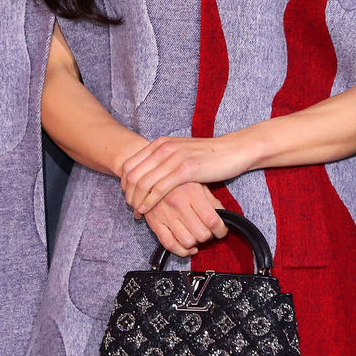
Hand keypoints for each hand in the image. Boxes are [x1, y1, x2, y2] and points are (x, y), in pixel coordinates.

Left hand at [120, 134, 250, 214]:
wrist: (232, 151)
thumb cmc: (207, 155)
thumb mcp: (180, 152)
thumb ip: (163, 159)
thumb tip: (149, 173)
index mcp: (160, 143)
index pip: (130, 163)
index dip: (123, 182)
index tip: (126, 195)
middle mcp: (163, 148)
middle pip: (132, 174)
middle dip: (127, 193)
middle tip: (129, 207)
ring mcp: (174, 158)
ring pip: (143, 182)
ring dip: (136, 200)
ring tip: (136, 212)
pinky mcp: (185, 170)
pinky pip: (159, 188)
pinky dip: (149, 201)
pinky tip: (146, 209)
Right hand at [141, 181, 228, 256]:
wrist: (149, 177)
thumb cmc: (177, 180)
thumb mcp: (197, 183)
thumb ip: (211, 200)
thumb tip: (223, 216)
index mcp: (192, 192)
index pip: (212, 220)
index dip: (221, 230)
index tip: (222, 231)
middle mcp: (178, 204)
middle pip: (201, 233)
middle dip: (209, 236)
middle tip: (209, 232)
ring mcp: (165, 215)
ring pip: (187, 241)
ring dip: (196, 243)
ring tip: (197, 236)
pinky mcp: (155, 223)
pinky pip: (170, 245)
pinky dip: (182, 251)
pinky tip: (188, 247)